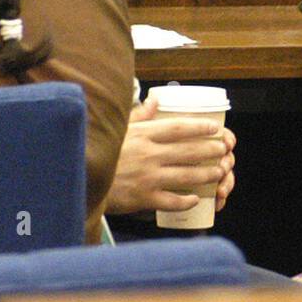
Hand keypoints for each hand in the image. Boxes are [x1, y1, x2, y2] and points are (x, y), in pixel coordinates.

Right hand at [106, 98, 232, 214]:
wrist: (78, 179)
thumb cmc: (98, 152)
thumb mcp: (118, 129)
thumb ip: (139, 116)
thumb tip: (154, 100)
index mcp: (143, 136)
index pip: (178, 128)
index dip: (200, 127)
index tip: (215, 128)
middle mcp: (148, 155)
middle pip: (188, 151)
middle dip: (210, 150)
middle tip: (223, 150)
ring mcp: (147, 178)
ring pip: (186, 176)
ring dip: (206, 174)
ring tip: (219, 172)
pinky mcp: (143, 198)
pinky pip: (172, 201)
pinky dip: (187, 200)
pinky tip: (196, 199)